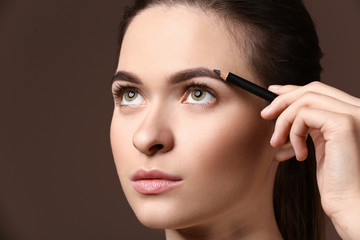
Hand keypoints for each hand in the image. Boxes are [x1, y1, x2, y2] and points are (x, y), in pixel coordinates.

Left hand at [261, 81, 359, 238]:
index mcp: (352, 112)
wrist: (349, 203)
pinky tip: (300, 154)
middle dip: (283, 100)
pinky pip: (304, 116)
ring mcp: (353, 114)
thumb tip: (285, 107)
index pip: (319, 89)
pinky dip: (293, 133)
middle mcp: (357, 109)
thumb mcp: (320, 144)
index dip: (292, 89)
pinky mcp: (343, 124)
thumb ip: (311, 124)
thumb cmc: (334, 180)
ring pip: (305, 101)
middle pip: (311, 89)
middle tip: (265, 115)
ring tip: (278, 143)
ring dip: (284, 122)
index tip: (272, 93)